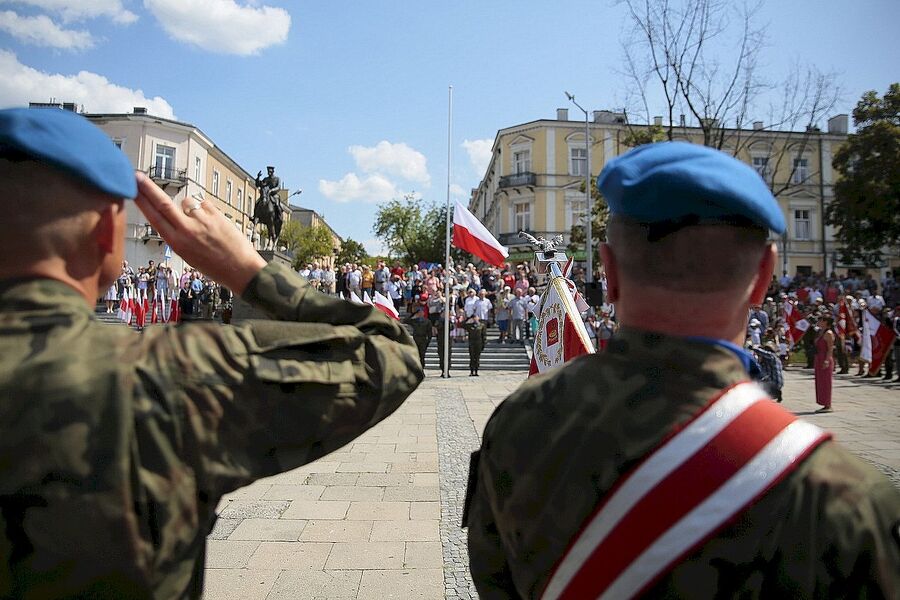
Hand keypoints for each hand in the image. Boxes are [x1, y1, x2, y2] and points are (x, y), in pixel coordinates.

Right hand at [134, 173, 265, 294]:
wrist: (241, 270)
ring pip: (187, 202)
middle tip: (137, 175)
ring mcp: (202, 220)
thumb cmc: (215, 265)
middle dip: (147, 188)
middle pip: (163, 203)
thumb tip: (175, 211)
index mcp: (177, 243)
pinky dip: (206, 211)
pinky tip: (214, 225)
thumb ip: (179, 233)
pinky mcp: (217, 214)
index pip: (154, 217)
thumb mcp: (188, 254)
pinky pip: (204, 204)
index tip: (132, 188)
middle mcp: (187, 230)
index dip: (141, 201)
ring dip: (190, 209)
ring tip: (204, 226)